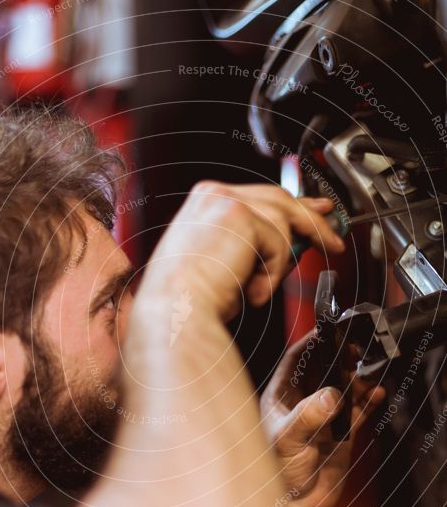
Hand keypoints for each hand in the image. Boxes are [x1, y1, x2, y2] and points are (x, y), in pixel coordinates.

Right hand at [139, 183, 344, 320]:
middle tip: (331, 238)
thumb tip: (292, 240)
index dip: (291, 207)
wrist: (175, 312)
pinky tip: (250, 290)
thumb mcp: (226, 263)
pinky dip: (271, 273)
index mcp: (204, 203)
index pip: (259, 197)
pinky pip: (279, 243)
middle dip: (310, 218)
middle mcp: (212, 194)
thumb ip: (253, 244)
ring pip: (283, 223)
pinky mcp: (240, 216)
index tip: (314, 212)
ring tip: (256, 289)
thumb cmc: (189, 301)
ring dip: (278, 263)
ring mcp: (225, 201)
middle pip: (278, 199)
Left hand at [260, 332, 384, 506]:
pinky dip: (368, 401)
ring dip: (357, 379)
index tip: (328, 330)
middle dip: (340, 358)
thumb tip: (331, 395)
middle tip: (358, 350)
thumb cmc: (276, 473)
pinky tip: (377, 394)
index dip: (310, 343)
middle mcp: (300, 404)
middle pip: (323, 370)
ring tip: (369, 374)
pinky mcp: (340, 434)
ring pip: (343, 388)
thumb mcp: (288, 439)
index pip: (294, 360)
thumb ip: (309, 416)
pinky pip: (357, 411)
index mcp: (279, 398)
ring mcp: (321, 418)